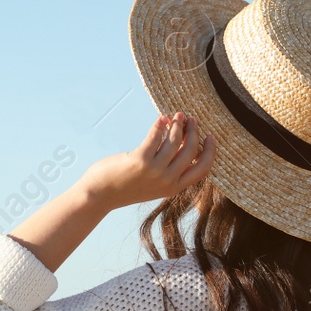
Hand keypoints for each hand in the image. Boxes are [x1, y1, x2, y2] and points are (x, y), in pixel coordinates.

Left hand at [80, 112, 215, 210]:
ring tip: (176, 116)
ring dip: (177, 125)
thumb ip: (167, 168)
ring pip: (175, 141)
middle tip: (190, 119)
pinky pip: (156, 136)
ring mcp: (155, 171)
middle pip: (191, 151)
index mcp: (173, 188)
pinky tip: (160, 119)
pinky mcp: (141, 160)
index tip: (210, 136)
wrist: (100, 195)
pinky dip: (160, 125)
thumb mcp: (152, 183)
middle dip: (193, 132)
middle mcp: (167, 180)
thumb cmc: (125, 186)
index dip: (209, 151)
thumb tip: (180, 139)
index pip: (202, 169)